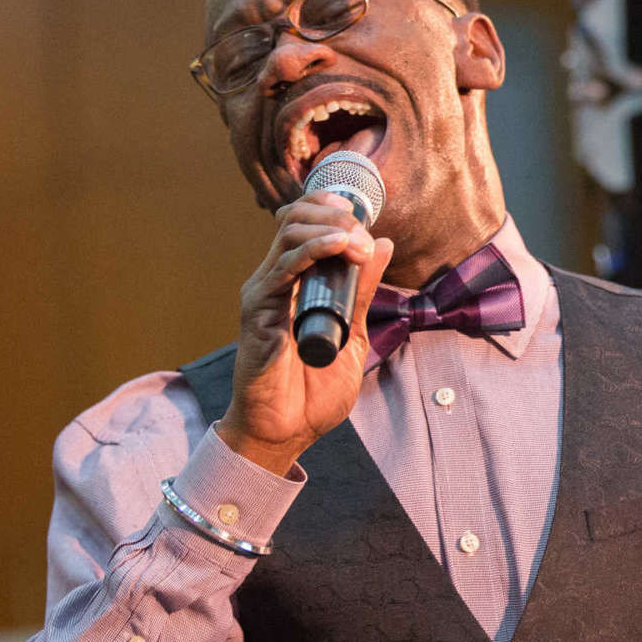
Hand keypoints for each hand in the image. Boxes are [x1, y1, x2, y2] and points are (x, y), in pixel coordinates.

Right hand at [216, 194, 393, 475]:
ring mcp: (266, 292)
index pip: (306, 224)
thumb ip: (363, 290)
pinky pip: (284, 267)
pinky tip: (339, 249)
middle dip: (336, 217)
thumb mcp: (353, 333)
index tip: (365, 219)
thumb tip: (383, 244)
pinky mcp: (258, 309)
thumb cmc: (313, 391)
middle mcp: (277, 280)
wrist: (287, 431)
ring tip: (359, 245)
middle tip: (365, 237)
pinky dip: (314, 251)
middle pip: (296, 218)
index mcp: (298, 283)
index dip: (334, 211)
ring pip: (290, 232)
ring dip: (331, 229)